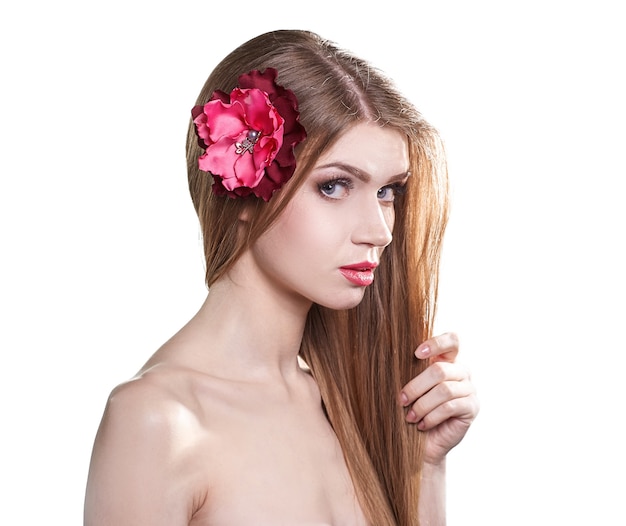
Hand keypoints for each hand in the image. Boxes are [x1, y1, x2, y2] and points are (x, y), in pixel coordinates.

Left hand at [399, 332, 478, 464]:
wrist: (421, 443)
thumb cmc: (411, 410)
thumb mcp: (409, 387)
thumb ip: (409, 369)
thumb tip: (392, 352)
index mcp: (447, 360)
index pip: (452, 341)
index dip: (437, 343)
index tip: (416, 353)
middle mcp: (461, 372)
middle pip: (440, 370)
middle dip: (416, 386)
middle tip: (402, 400)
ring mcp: (469, 389)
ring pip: (444, 389)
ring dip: (422, 404)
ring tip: (410, 417)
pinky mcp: (472, 408)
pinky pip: (450, 406)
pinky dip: (432, 416)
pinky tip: (422, 424)